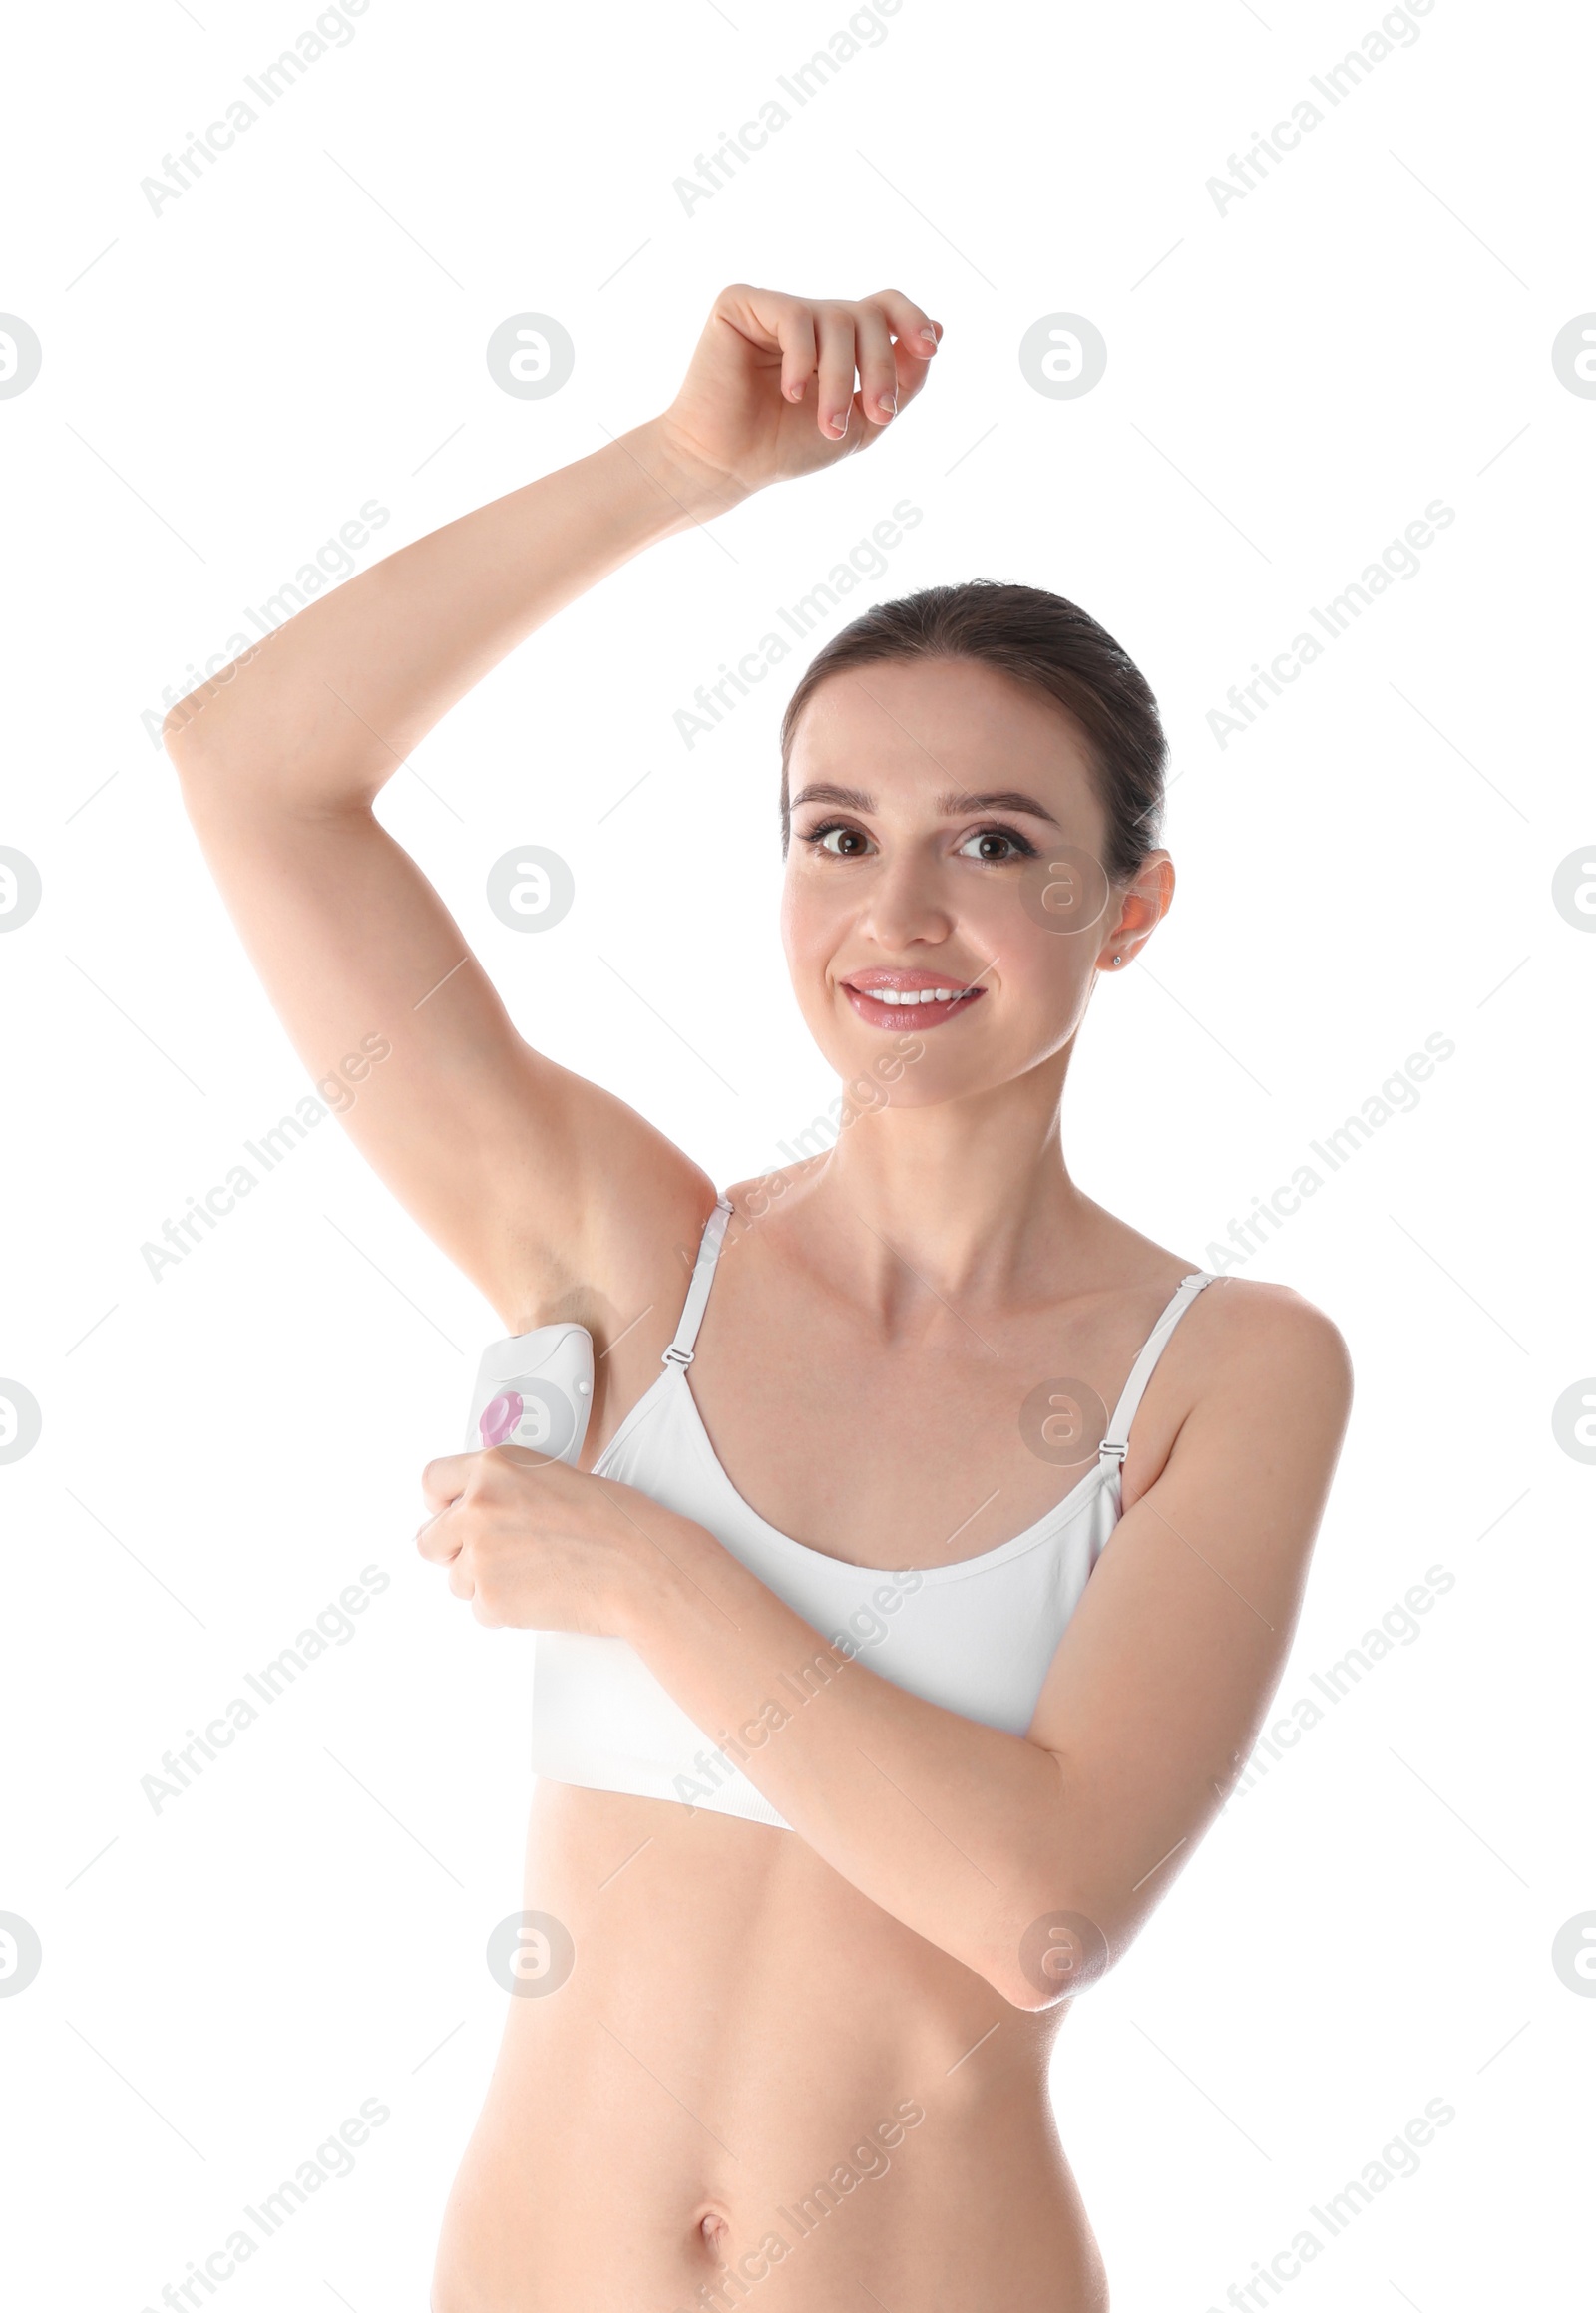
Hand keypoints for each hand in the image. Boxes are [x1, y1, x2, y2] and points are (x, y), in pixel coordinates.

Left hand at [415, 1446, 675, 1633]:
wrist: (641, 1568)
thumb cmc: (617, 1523)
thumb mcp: (554, 1477)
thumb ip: (507, 1488)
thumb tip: (477, 1509)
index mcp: (496, 1466)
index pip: (432, 1480)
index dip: (441, 1503)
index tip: (448, 1514)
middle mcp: (478, 1506)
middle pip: (429, 1539)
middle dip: (455, 1551)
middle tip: (494, 1557)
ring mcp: (480, 1555)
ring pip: (456, 1580)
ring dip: (486, 1582)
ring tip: (535, 1574)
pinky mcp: (490, 1598)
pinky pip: (480, 1610)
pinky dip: (506, 1610)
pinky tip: (542, 1594)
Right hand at [653, 284, 941, 500]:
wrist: (727, 466)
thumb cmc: (785, 449)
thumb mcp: (862, 423)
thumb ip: (901, 382)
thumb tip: (938, 330)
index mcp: (837, 341)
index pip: (885, 308)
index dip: (911, 319)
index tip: (930, 347)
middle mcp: (810, 318)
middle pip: (867, 315)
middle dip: (880, 366)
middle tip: (876, 414)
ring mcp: (777, 309)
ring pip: (835, 317)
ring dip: (840, 377)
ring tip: (828, 424)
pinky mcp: (742, 304)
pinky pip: (794, 316)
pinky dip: (802, 360)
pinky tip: (792, 394)